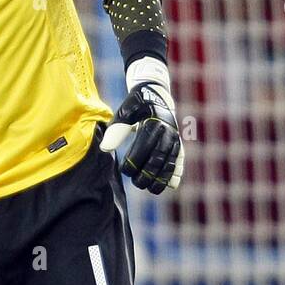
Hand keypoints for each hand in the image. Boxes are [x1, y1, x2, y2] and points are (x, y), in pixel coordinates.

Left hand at [99, 60, 183, 194]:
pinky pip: (179, 160)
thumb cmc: (136, 104)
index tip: (125, 170)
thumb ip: (116, 130)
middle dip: (149, 173)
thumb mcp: (124, 112)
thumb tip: (105, 149)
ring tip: (151, 190)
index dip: (136, 160)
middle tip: (136, 183)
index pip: (145, 145)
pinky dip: (176, 172)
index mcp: (155, 122)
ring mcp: (175, 138)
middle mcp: (168, 132)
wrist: (156, 94)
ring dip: (163, 177)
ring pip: (171, 161)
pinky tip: (171, 185)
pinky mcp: (178, 143)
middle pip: (160, 157)